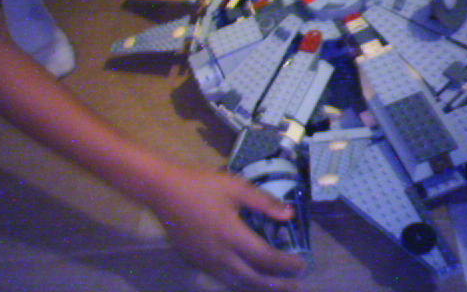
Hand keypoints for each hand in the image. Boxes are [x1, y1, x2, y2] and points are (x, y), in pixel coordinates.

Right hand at [149, 165, 305, 290]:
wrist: (164, 190)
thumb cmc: (202, 184)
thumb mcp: (236, 187)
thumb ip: (264, 202)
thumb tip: (289, 215)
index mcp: (232, 235)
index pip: (266, 258)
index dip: (286, 264)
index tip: (302, 264)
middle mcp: (220, 255)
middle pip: (253, 280)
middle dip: (277, 285)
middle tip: (295, 285)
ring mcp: (205, 261)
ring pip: (236, 283)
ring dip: (258, 287)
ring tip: (275, 287)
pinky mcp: (195, 261)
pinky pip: (222, 278)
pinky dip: (240, 282)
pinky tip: (248, 277)